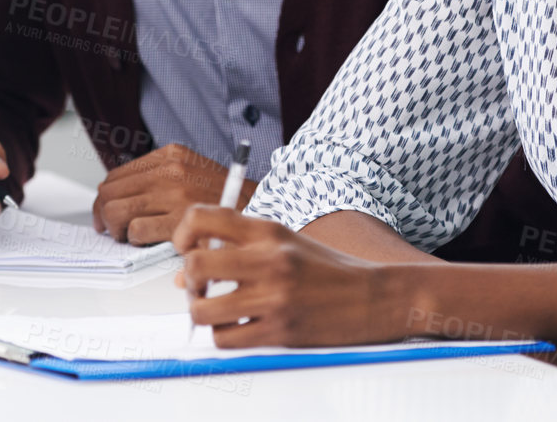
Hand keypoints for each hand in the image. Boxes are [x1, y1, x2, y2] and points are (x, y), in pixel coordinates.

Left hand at [91, 143, 255, 244]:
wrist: (258, 209)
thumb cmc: (223, 198)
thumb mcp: (192, 172)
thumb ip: (159, 178)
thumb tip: (120, 195)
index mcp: (170, 155)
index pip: (117, 175)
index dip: (106, 197)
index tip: (106, 212)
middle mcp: (170, 170)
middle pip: (110, 191)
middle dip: (104, 214)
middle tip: (108, 230)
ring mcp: (174, 193)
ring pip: (116, 211)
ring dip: (116, 229)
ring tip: (126, 237)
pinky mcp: (180, 219)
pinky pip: (136, 230)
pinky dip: (135, 240)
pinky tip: (146, 242)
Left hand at [171, 206, 409, 347]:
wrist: (375, 296)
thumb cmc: (328, 269)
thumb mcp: (285, 244)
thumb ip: (236, 250)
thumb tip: (182, 276)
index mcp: (268, 231)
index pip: (203, 218)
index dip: (182, 234)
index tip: (185, 249)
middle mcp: (269, 260)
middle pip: (195, 264)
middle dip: (187, 279)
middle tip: (198, 286)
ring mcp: (274, 297)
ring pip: (203, 308)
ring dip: (200, 312)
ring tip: (214, 310)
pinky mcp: (281, 330)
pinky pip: (227, 339)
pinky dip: (223, 336)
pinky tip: (236, 328)